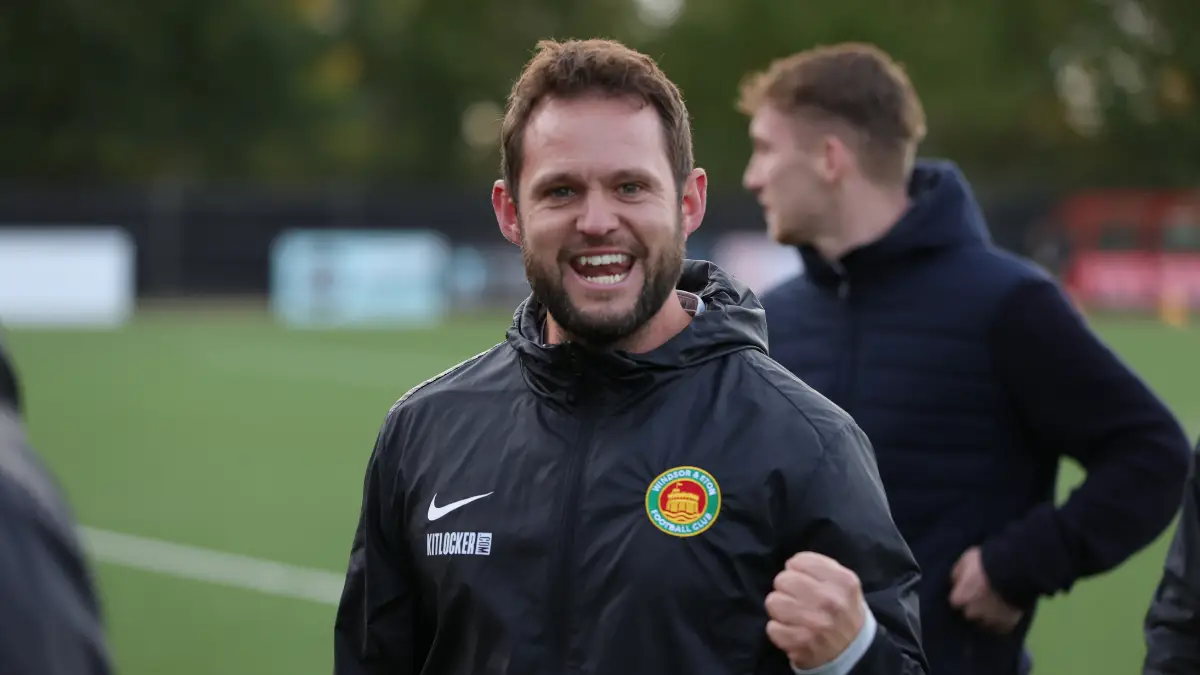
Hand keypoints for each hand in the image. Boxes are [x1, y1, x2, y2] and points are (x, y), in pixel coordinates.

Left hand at [765, 552, 865, 670]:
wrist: (853, 651)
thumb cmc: (842, 610)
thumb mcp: (843, 583)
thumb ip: (820, 567)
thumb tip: (791, 564)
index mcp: (843, 581)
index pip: (799, 561)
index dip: (796, 570)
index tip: (802, 580)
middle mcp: (831, 601)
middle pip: (783, 580)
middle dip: (785, 588)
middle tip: (795, 598)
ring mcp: (816, 624)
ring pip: (773, 602)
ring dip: (779, 608)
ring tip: (792, 614)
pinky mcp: (802, 643)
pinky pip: (772, 628)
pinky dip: (778, 630)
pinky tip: (792, 631)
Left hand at [949, 546, 1022, 633]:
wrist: (1013, 569)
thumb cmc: (986, 562)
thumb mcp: (965, 561)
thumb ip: (957, 574)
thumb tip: (955, 582)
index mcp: (959, 598)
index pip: (956, 602)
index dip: (963, 595)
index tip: (969, 590)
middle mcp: (972, 613)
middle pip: (971, 613)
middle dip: (975, 607)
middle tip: (984, 596)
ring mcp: (990, 620)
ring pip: (986, 622)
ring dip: (989, 615)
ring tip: (997, 604)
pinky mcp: (1007, 625)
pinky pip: (1003, 627)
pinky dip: (1003, 622)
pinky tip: (1006, 612)